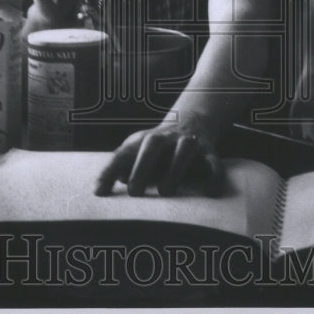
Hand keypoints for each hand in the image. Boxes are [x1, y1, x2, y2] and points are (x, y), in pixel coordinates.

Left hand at [94, 124, 224, 197]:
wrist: (191, 121)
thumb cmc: (156, 149)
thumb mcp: (136, 152)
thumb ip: (118, 169)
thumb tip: (99, 190)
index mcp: (144, 140)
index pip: (124, 153)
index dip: (109, 171)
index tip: (99, 192)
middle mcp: (166, 138)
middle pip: (153, 144)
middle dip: (142, 166)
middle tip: (135, 191)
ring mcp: (189, 143)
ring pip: (185, 150)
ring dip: (175, 169)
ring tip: (165, 192)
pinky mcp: (209, 152)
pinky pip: (214, 163)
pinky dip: (214, 176)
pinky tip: (210, 192)